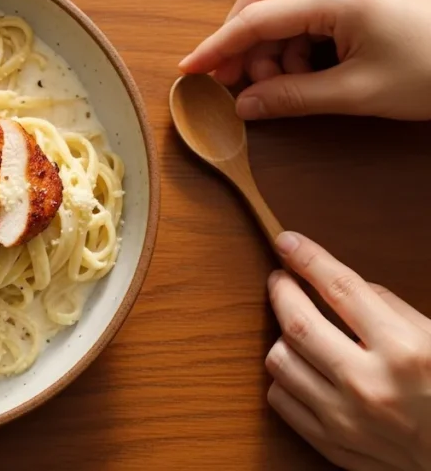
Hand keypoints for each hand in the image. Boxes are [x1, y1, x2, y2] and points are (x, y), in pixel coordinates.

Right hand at [179, 0, 430, 120]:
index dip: (218, 46)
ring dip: (270, 43)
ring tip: (284, 83)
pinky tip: (306, 68)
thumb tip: (245, 105)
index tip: (190, 69)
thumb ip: (292, 97)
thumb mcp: (356, 94)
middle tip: (234, 82)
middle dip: (241, 41)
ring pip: (282, 0)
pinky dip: (294, 37)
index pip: (257, 17)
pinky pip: (307, 4)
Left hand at [266, 231, 430, 469]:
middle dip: (281, 290)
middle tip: (280, 278)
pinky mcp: (332, 444)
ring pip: (280, 361)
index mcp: (405, 350)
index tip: (287, 242)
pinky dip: (284, 377)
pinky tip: (299, 367)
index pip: (340, 288)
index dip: (308, 258)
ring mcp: (346, 418)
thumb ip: (394, 310)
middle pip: (297, 322)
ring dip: (280, 336)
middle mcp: (369, 383)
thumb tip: (346, 286)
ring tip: (294, 326)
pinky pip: (281, 399)